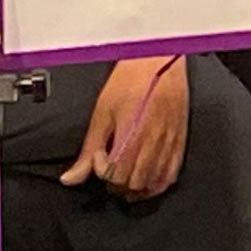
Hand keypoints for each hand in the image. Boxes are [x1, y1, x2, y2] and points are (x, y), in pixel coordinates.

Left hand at [63, 54, 190, 199]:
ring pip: (152, 184)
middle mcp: (152, 144)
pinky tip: (146, 180)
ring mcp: (169, 144)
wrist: (158, 61)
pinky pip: (170, 176)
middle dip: (117, 184)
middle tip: (110, 171)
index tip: (99, 158)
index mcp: (130, 137)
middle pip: (134, 184)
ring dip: (136, 188)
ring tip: (125, 177)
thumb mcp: (101, 113)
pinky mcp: (180, 142)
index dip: (102, 172)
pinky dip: (157, 184)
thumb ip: (87, 150)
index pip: (116, 176)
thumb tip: (71, 178)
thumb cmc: (129, 81)